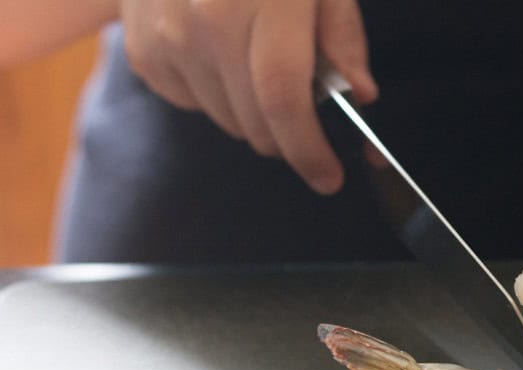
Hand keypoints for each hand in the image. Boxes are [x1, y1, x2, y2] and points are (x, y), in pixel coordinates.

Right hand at [120, 0, 376, 193]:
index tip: (329, 177)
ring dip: (252, 113)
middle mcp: (208, 19)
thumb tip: (360, 96)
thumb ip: (342, 36)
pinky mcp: (141, 48)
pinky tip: (221, 53)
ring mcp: (167, 35)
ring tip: (257, 62)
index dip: (308, 149)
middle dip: (289, 137)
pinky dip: (215, 94)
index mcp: (267, 0)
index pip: (284, 97)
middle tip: (306, 116)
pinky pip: (190, 104)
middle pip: (255, 122)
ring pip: (226, 121)